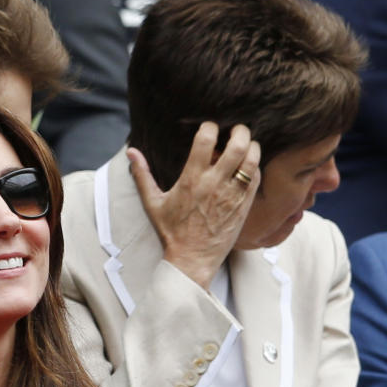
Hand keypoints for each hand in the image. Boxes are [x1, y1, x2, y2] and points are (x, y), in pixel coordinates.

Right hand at [127, 122, 259, 288]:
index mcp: (191, 179)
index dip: (210, 127)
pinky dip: (254, 166)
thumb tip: (130, 152)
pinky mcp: (244, 205)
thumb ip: (142, 174)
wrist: (192, 259)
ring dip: (251, 146)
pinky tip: (247, 165)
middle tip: (236, 129)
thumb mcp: (153, 202)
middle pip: (237, 146)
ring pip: (251, 160)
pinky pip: (256, 177)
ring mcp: (232, 194)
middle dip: (239, 131)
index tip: (209, 128)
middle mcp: (214, 184)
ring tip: (245, 144)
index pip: (206, 140)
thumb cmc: (172, 231)